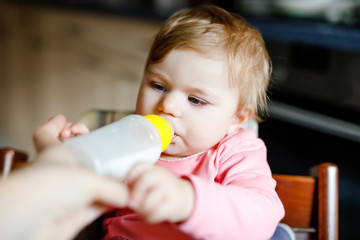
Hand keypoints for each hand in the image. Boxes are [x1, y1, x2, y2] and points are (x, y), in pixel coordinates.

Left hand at [0, 114, 128, 239]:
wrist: (34, 224)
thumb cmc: (49, 188)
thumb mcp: (86, 178)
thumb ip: (112, 186)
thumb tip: (129, 195)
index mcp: (53, 154)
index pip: (45, 134)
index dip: (54, 125)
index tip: (64, 119)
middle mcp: (59, 173)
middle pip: (70, 155)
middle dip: (84, 146)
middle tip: (93, 139)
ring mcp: (67, 193)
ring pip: (85, 180)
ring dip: (100, 175)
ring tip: (117, 170)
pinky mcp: (75, 214)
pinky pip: (95, 205)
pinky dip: (108, 201)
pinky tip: (121, 197)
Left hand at [126, 162, 194, 223]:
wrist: (185, 197)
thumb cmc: (161, 189)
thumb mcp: (150, 181)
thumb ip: (136, 185)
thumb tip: (126, 198)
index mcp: (154, 168)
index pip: (139, 165)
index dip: (129, 177)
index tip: (128, 187)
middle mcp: (162, 175)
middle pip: (145, 179)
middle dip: (135, 193)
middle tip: (132, 203)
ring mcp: (169, 189)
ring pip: (150, 199)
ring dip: (142, 209)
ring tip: (141, 211)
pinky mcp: (174, 204)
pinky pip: (157, 212)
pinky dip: (150, 217)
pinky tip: (150, 216)